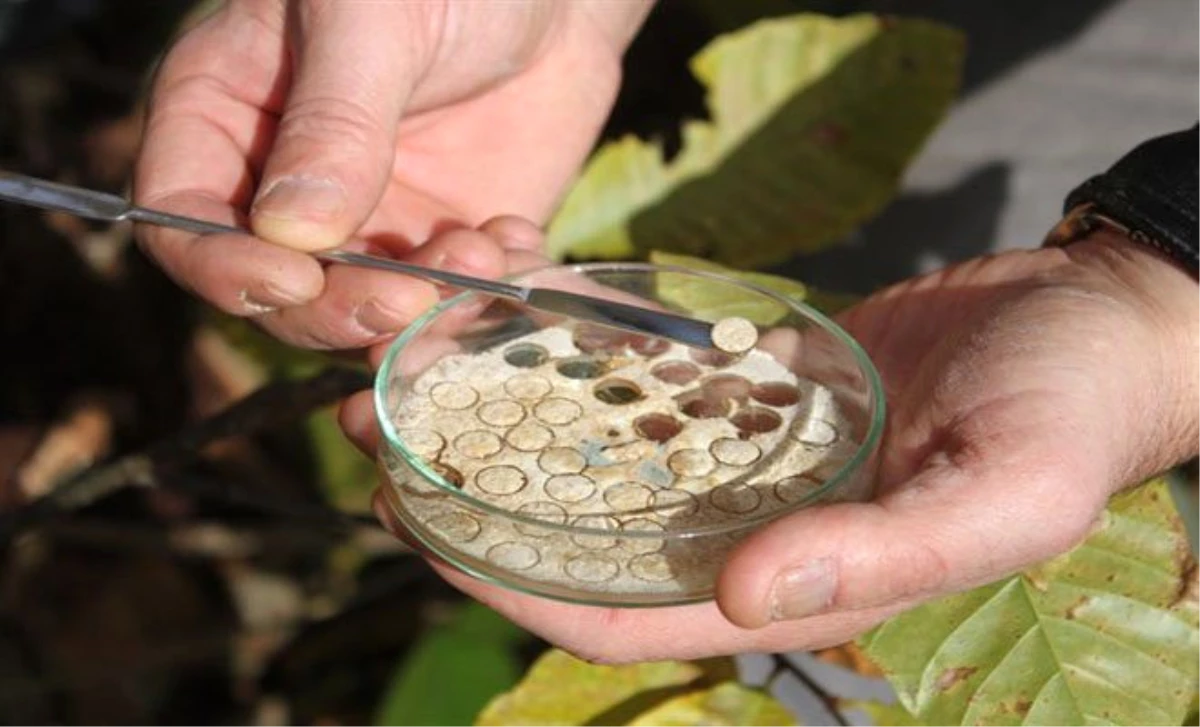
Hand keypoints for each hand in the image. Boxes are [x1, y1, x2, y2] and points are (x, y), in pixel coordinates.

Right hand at [133, 0, 650, 348]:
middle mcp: (285, 186)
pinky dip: (480, 301)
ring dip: (422, 308)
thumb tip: (293, 232)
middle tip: (410, 298)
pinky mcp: (437, 245)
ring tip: (483, 249)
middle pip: (277, 290)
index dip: (224, 266)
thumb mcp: (372, 21)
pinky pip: (446, 305)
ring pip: (363, 313)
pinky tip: (515, 242)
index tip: (293, 280)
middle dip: (340, 308)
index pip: (181, 217)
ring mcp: (365, 224)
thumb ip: (334, 120)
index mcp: (226, 113)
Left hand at [343, 230, 1199, 662]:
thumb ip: (881, 556)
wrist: (1096, 321)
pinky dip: (587, 365)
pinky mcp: (756, 388)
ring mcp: (748, 455)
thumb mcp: (1001, 496)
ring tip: (428, 376)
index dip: (516, 585)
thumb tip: (747, 594)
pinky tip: (526, 327)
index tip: (423, 530)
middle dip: (483, 502)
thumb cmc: (1071, 418)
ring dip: (518, 425)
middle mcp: (752, 525)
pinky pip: (651, 386)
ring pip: (606, 458)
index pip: (622, 613)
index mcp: (795, 578)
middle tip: (387, 443)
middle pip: (588, 535)